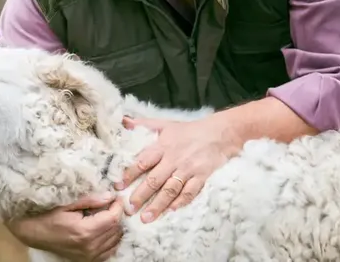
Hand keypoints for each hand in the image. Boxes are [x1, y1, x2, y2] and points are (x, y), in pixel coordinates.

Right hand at [5, 192, 123, 261]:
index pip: (112, 218)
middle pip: (115, 228)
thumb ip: (90, 200)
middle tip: (111, 204)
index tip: (116, 197)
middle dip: (116, 214)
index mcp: (84, 231)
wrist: (37, 235)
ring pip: (115, 239)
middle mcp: (89, 246)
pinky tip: (106, 230)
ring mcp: (90, 256)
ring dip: (115, 226)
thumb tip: (110, 196)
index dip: (118, 206)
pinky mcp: (89, 260)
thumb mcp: (69, 205)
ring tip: (107, 216)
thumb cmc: (51, 217)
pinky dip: (112, 239)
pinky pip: (110, 250)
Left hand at [115, 115, 240, 223]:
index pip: (143, 161)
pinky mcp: (202, 176)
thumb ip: (144, 125)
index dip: (129, 174)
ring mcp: (188, 169)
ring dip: (158, 205)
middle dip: (141, 195)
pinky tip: (171, 211)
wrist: (220, 132)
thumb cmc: (189, 130)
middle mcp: (174, 159)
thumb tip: (123, 121)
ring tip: (146, 218)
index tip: (118, 186)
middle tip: (129, 209)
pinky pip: (190, 191)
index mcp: (163, 146)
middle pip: (155, 179)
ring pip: (171, 189)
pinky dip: (181, 201)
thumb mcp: (166, 124)